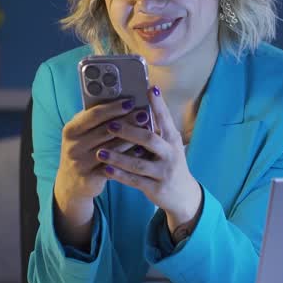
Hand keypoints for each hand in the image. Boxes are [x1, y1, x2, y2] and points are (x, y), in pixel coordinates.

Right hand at [53, 98, 138, 244]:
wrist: (71, 183)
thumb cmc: (83, 150)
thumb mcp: (82, 134)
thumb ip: (96, 120)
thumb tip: (122, 102)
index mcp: (71, 130)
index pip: (93, 114)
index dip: (113, 107)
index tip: (130, 101)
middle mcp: (73, 146)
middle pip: (105, 131)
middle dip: (127, 121)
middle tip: (144, 114)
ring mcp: (80, 163)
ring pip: (112, 149)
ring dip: (131, 139)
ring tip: (148, 131)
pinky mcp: (90, 178)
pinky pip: (114, 166)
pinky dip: (128, 158)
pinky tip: (141, 151)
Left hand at [98, 86, 201, 239]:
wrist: (182, 194)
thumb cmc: (169, 162)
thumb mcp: (168, 144)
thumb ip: (155, 128)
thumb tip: (138, 105)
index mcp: (172, 139)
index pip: (165, 118)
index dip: (158, 104)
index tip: (149, 88)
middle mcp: (170, 154)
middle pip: (149, 140)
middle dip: (129, 132)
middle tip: (110, 125)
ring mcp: (164, 172)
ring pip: (138, 163)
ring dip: (118, 157)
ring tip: (100, 151)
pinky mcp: (156, 188)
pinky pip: (135, 181)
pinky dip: (119, 175)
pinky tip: (106, 169)